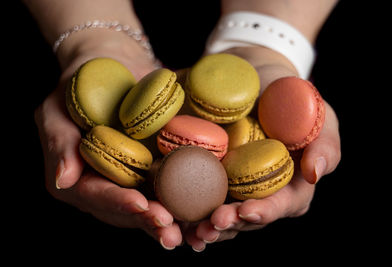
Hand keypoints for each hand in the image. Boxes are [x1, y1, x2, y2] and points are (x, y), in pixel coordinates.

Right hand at [34, 35, 182, 249]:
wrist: (114, 65)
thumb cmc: (80, 82)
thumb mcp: (57, 107)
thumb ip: (58, 142)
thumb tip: (63, 180)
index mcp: (76, 176)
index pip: (95, 194)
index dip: (117, 202)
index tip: (140, 205)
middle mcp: (102, 185)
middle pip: (124, 210)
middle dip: (147, 221)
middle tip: (170, 230)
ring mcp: (128, 181)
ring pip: (147, 207)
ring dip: (167, 221)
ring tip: (188, 233)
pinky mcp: (151, 172)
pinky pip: (166, 192)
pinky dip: (182, 204)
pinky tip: (199, 215)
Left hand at [183, 46, 340, 251]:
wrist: (258, 78)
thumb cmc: (294, 98)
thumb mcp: (320, 116)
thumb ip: (325, 144)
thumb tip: (315, 173)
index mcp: (290, 186)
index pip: (280, 206)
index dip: (264, 212)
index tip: (245, 211)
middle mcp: (261, 192)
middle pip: (246, 217)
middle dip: (229, 225)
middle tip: (210, 225)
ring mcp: (234, 186)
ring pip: (221, 214)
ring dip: (205, 226)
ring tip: (189, 229)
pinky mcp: (209, 175)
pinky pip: (198, 195)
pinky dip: (187, 208)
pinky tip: (173, 214)